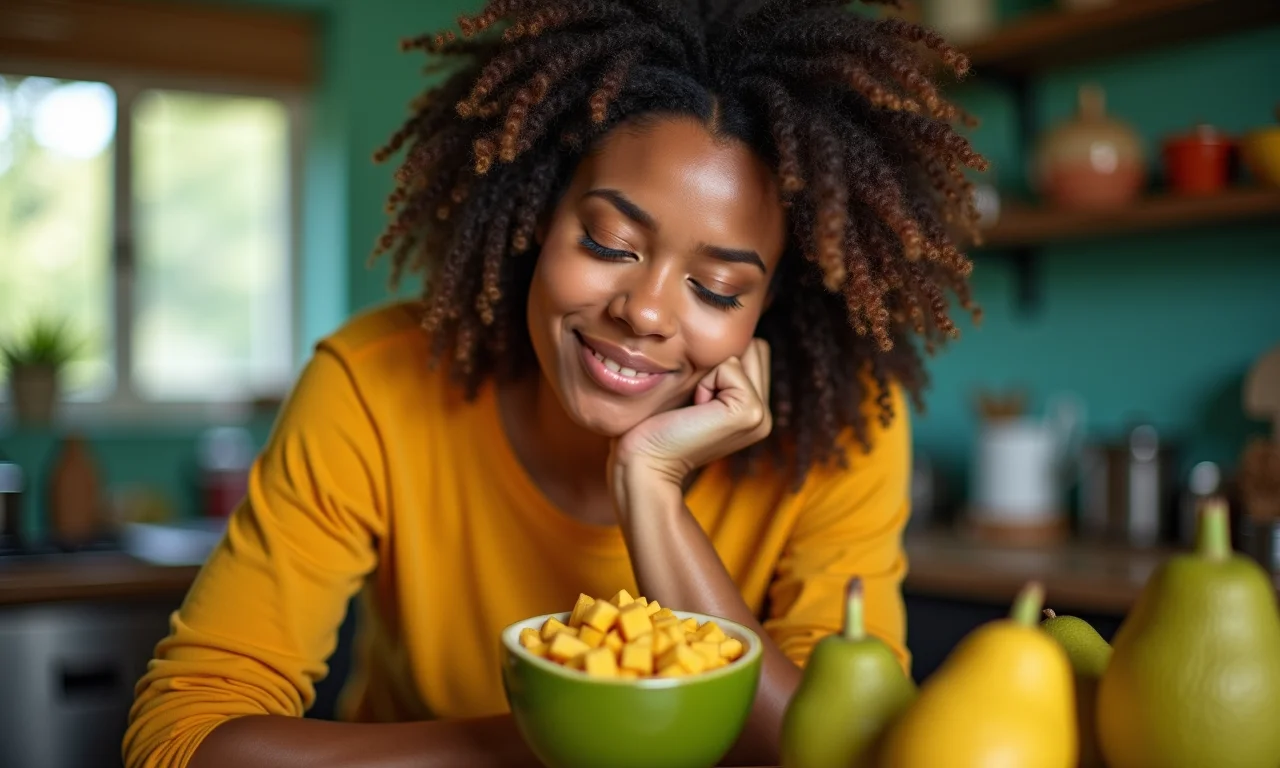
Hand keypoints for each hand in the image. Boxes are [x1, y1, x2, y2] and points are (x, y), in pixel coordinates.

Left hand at [610, 338, 771, 486]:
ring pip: (742, 352)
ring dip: (710, 372)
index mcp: (755, 409)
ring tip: (695, 407)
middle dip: (717, 363)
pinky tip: (695, 411)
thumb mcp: (694, 392)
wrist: (645, 463)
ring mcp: (761, 416)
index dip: (717, 362)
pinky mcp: (749, 413)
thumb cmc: (656, 426)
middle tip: (695, 402)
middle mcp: (765, 414)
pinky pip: (729, 366)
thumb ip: (719, 370)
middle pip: (753, 347)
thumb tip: (729, 333)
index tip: (695, 399)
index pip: (753, 350)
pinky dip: (705, 382)